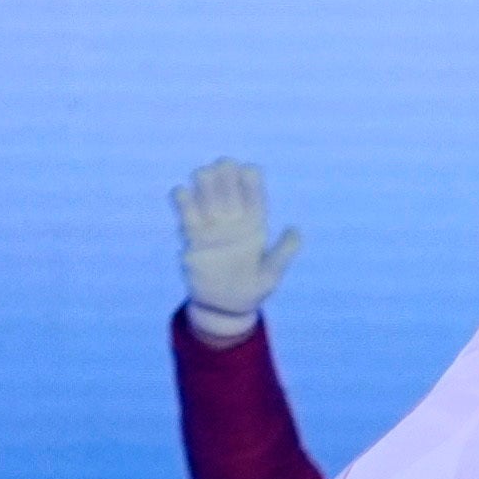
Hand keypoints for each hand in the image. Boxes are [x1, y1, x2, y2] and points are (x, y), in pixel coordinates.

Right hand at [172, 158, 299, 342]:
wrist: (225, 307)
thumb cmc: (253, 289)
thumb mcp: (271, 275)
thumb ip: (283, 253)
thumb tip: (295, 230)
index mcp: (256, 222)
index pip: (253, 188)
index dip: (250, 176)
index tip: (248, 173)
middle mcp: (233, 217)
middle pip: (227, 178)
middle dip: (224, 172)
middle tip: (225, 181)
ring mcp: (211, 222)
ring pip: (204, 184)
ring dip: (204, 179)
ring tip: (206, 189)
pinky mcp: (192, 233)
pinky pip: (185, 206)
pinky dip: (183, 196)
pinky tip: (186, 197)